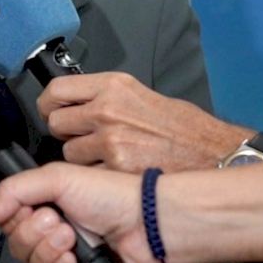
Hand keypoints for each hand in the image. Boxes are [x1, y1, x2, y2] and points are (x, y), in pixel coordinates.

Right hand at [0, 162, 153, 262]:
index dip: (16, 217)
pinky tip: (75, 259)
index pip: (9, 221)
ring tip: (71, 238)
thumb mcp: (58, 178)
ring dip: (48, 250)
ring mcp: (65, 256)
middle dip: (35, 233)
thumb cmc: (112, 195)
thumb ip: (15, 190)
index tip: (33, 208)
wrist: (146, 225)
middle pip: (17, 245)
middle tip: (58, 221)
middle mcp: (53, 232)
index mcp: (46, 205)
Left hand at [39, 72, 249, 172]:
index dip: (49, 103)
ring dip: (80, 157)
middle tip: (80, 137)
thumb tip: (82, 102)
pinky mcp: (115, 169)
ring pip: (68, 153)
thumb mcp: (142, 95)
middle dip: (64, 132)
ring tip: (104, 157)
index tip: (51, 109)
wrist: (213, 153)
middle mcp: (107, 110)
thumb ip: (108, 96)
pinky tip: (114, 173)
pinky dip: (97, 177)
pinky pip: (88, 175)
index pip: (57, 90)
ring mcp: (109, 141)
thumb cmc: (185, 127)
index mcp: (113, 86)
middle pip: (56, 122)